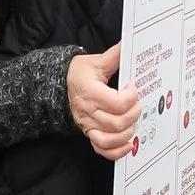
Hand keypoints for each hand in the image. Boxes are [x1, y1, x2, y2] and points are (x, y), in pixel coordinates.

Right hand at [68, 45, 138, 159]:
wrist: (57, 86)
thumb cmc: (78, 74)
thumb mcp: (95, 62)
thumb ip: (114, 55)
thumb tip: (127, 44)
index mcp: (90, 92)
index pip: (118, 102)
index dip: (131, 96)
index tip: (132, 87)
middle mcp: (88, 111)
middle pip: (117, 122)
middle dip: (133, 113)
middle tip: (136, 104)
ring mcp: (87, 125)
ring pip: (111, 138)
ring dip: (127, 132)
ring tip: (132, 120)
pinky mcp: (88, 134)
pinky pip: (102, 149)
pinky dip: (117, 151)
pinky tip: (128, 144)